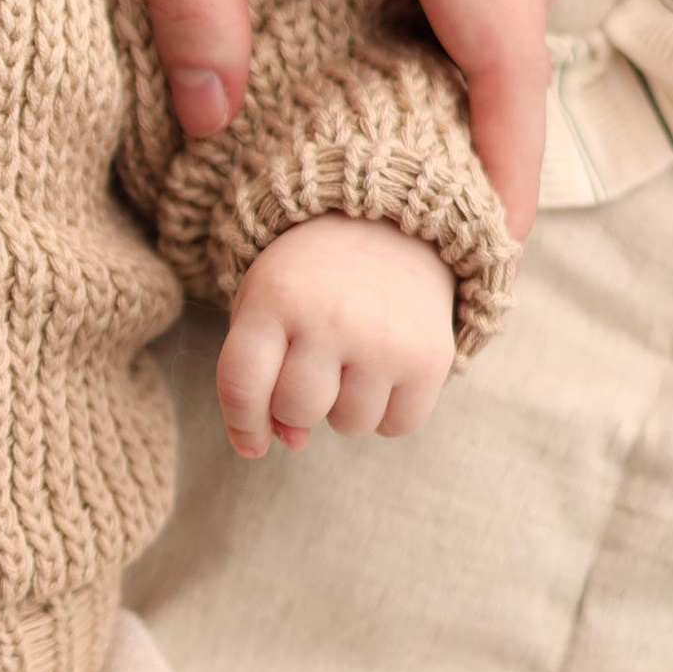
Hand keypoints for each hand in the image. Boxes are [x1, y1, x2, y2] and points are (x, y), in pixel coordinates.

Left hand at [219, 214, 454, 460]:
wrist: (390, 229)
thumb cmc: (311, 281)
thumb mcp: (266, 306)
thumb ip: (259, 377)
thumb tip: (293, 442)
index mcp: (275, 298)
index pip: (242, 385)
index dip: (242, 425)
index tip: (253, 443)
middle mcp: (330, 317)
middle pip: (296, 410)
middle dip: (296, 406)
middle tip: (313, 369)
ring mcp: (383, 340)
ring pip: (348, 423)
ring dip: (344, 407)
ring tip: (352, 358)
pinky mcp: (430, 358)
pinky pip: (396, 426)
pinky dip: (388, 413)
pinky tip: (385, 371)